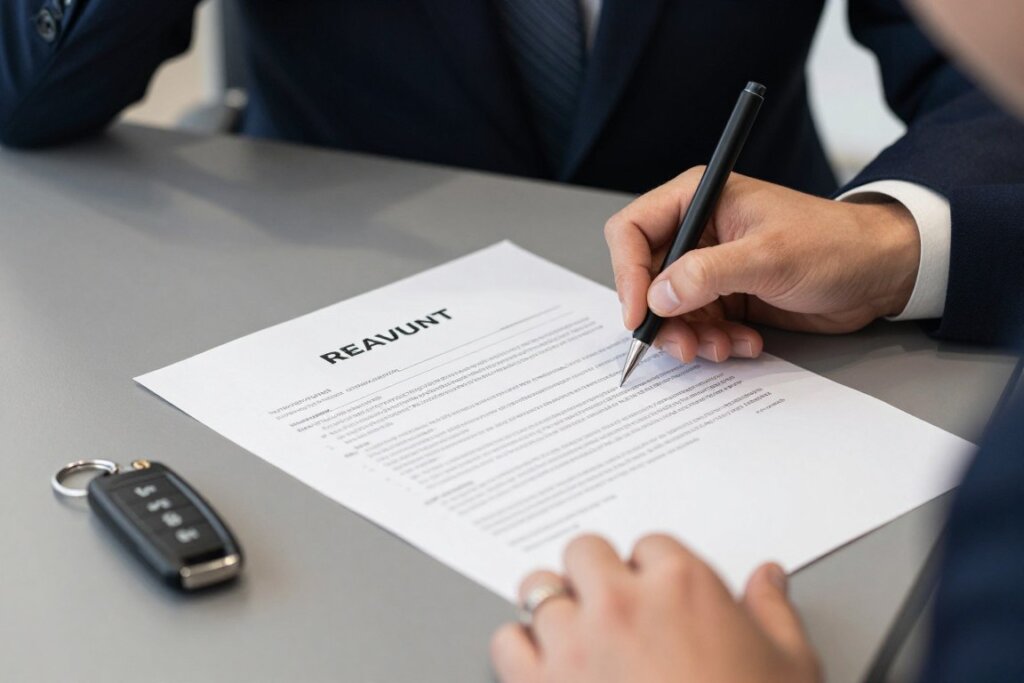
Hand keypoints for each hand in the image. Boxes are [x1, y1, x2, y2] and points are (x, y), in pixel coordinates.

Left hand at [491, 534, 820, 682]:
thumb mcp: (791, 666)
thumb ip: (774, 612)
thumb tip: (769, 579)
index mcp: (681, 585)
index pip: (651, 544)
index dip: (653, 570)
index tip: (658, 593)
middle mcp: (620, 602)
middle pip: (585, 551)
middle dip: (596, 574)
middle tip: (613, 606)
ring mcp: (574, 642)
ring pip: (538, 590)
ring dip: (555, 608)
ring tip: (575, 632)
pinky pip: (507, 642)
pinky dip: (521, 651)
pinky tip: (544, 666)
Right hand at [604, 169, 919, 362]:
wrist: (879, 273)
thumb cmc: (833, 245)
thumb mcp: (768, 257)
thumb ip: (707, 275)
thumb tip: (657, 297)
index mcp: (699, 199)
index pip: (632, 230)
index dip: (628, 273)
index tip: (639, 313)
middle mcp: (698, 231)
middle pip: (646, 278)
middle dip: (661, 317)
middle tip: (682, 346)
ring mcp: (710, 266)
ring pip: (670, 309)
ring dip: (691, 336)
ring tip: (724, 348)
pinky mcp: (726, 295)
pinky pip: (699, 325)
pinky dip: (715, 341)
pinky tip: (746, 343)